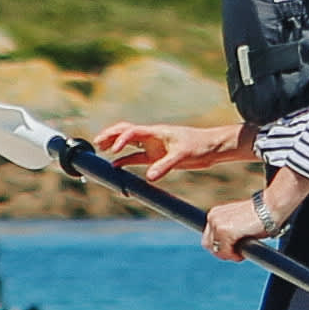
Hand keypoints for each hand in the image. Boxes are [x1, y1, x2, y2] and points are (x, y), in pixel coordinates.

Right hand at [96, 119, 248, 182]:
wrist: (211, 148)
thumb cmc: (199, 145)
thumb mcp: (182, 155)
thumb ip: (165, 165)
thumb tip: (149, 177)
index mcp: (156, 132)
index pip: (132, 132)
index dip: (120, 140)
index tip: (113, 152)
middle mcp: (151, 137)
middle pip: (125, 131)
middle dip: (110, 135)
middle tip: (97, 142)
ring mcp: (153, 146)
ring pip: (128, 143)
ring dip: (114, 145)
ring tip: (100, 149)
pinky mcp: (156, 156)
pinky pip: (136, 158)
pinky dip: (125, 161)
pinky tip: (116, 167)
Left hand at [201, 194, 273, 261]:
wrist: (271, 208)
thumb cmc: (261, 215)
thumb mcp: (239, 222)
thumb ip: (230, 231)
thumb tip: (228, 246)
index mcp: (215, 214)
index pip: (209, 237)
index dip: (220, 246)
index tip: (233, 249)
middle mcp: (213, 217)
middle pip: (208, 244)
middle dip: (221, 252)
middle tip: (236, 254)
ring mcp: (217, 224)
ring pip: (215, 250)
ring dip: (228, 254)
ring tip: (240, 253)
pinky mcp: (225, 231)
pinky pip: (224, 252)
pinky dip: (233, 255)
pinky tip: (242, 253)